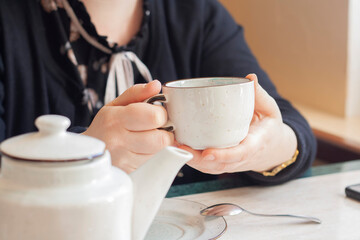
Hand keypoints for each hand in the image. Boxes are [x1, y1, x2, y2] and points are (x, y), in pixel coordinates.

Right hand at [83, 80, 173, 172]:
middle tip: (155, 129)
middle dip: (165, 132)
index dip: (161, 114)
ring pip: (162, 153)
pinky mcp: (131, 173)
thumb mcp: (116, 105)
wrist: (87, 155)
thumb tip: (156, 85)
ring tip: (148, 139)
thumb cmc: (105, 127)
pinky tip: (145, 151)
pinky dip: (157, 157)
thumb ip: (137, 92)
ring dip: (162, 145)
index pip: (154, 116)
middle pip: (162, 139)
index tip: (156, 114)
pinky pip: (156, 164)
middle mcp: (119, 142)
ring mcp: (125, 161)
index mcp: (116, 120)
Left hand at [179, 74, 296, 173]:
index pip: (240, 153)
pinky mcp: (224, 163)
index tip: (207, 153)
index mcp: (256, 144)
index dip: (223, 155)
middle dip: (199, 160)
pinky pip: (208, 166)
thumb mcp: (269, 109)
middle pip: (220, 165)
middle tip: (181, 147)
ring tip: (176, 147)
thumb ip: (259, 95)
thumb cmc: (269, 126)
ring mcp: (232, 164)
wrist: (272, 147)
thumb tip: (249, 78)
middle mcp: (243, 158)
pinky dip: (194, 161)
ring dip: (193, 161)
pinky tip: (179, 149)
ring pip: (211, 168)